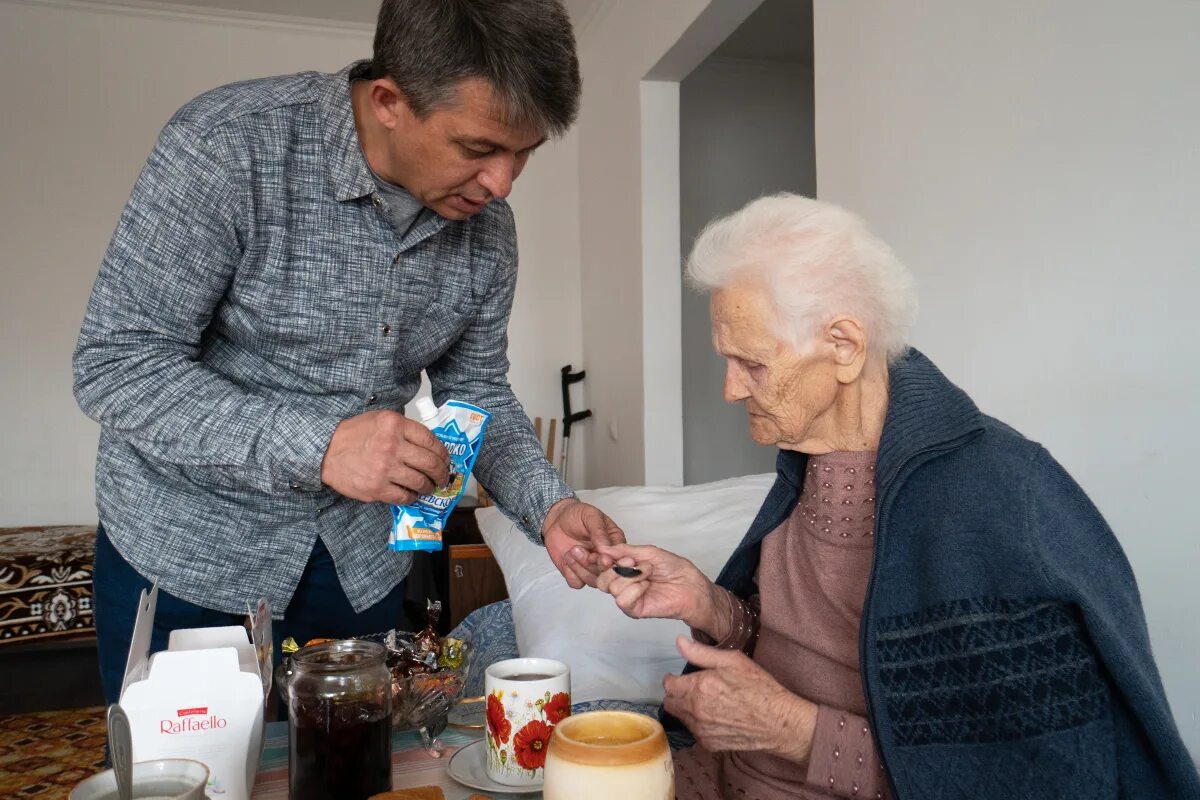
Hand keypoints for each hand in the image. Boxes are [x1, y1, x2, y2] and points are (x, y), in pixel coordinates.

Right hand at [320, 410, 449, 504]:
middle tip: (442, 477)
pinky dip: (413, 497)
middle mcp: (392, 446)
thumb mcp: (380, 420)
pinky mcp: (377, 488)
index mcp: (395, 425)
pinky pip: (404, 497)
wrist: (326, 451)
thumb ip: (404, 429)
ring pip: (420, 482)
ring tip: (429, 487)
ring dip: (429, 487)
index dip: (443, 453)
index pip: (430, 440)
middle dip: (441, 472)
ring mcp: (385, 468)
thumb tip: (429, 446)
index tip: (445, 459)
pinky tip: (412, 494)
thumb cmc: (354, 435)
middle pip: (430, 463)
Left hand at [542, 499, 626, 588]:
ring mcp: (591, 568)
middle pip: (607, 574)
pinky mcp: (576, 574)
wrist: (556, 519)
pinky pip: (577, 583)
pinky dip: (570, 573)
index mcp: (615, 544)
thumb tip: (606, 548)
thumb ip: (599, 531)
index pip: (620, 560)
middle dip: (591, 564)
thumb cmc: (577, 515)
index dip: (610, 561)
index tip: (599, 554)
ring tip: (571, 551)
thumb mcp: (590, 516)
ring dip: (580, 568)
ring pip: (593, 581)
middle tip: (578, 549)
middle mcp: (606, 559)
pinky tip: (567, 558)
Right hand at [593, 544, 722, 633]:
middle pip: (602, 580)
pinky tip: (646, 585)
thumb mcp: (648, 552)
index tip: (609, 553)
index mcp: (624, 570)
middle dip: (616, 567)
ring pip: (611, 588)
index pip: (602, 567)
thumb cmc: (674, 569)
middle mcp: (624, 585)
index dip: (603, 559)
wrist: (691, 585)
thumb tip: (603, 548)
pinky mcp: (635, 610)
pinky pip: (622, 600)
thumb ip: (625, 550)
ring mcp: (629, 598)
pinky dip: (634, 589)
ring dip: (631, 576)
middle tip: (633, 561)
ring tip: (648, 572)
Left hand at [663, 637, 818, 763]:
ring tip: (708, 703)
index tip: (682, 677)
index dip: (673, 679)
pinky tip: (716, 717)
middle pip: (670, 703)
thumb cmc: (759, 687)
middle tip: (693, 690)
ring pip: (681, 718)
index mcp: (699, 687)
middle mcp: (695, 710)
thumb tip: (679, 642)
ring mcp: (701, 730)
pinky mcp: (709, 744)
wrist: (778, 722)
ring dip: (687, 710)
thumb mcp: (733, 661)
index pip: (668, 685)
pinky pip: (694, 732)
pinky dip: (699, 725)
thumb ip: (702, 653)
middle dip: (677, 695)